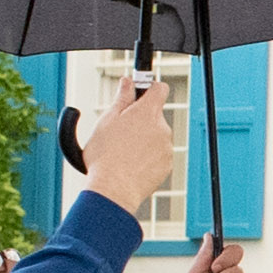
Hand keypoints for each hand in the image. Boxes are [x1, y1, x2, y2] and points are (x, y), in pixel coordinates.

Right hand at [75, 79, 177, 223]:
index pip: (159, 88)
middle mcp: (162, 128)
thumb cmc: (105, 156)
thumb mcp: (107, 121)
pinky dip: (147, 157)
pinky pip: (158, 155)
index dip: (149, 88)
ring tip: (123, 153)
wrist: (113, 190)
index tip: (139, 93)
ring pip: (155, 137)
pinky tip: (130, 165)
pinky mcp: (167, 166)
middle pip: (154, 115)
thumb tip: (128, 82)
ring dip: (143, 140)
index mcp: (147, 112)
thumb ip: (122, 99)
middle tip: (120, 132)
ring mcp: (166, 148)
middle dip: (140, 120)